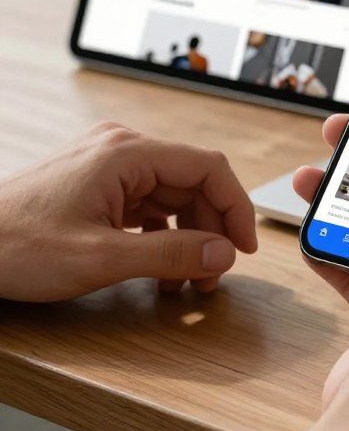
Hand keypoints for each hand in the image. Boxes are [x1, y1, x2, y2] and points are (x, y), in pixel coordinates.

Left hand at [0, 122, 257, 300]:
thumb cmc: (15, 246)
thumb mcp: (101, 258)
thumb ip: (170, 255)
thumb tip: (223, 255)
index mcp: (128, 152)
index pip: (208, 167)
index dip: (235, 207)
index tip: (243, 247)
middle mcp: (122, 149)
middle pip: (192, 183)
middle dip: (209, 231)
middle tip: (213, 276)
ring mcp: (108, 164)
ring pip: (171, 196)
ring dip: (186, 237)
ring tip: (186, 282)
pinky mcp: (97, 183)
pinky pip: (147, 204)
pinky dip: (160, 235)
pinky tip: (158, 269)